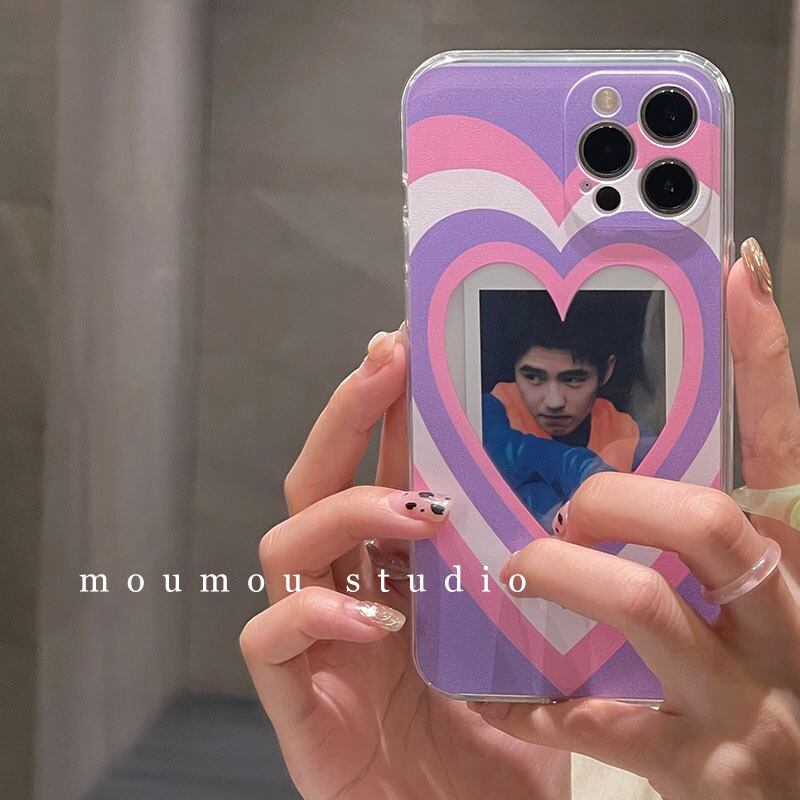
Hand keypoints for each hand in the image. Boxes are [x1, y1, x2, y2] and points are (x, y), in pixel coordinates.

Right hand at [240, 328, 569, 799]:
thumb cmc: (503, 752)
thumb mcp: (526, 645)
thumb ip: (523, 574)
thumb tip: (564, 487)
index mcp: (398, 576)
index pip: (379, 475)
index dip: (387, 412)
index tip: (409, 350)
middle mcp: (349, 594)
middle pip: (317, 485)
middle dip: (348, 419)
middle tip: (384, 364)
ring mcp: (314, 646)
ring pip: (285, 547)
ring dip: (346, 512)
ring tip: (415, 512)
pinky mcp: (295, 704)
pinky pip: (269, 641)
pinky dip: (314, 613)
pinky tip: (374, 618)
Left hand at [468, 239, 799, 799]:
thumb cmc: (774, 696)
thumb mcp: (762, 609)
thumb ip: (718, 540)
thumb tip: (642, 462)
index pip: (788, 453)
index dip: (765, 365)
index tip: (737, 275)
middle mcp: (790, 628)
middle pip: (710, 521)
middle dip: (619, 495)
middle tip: (570, 496)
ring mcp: (750, 704)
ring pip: (644, 603)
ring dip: (565, 573)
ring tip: (522, 564)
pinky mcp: (704, 772)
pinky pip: (599, 720)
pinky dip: (540, 700)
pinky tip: (503, 692)